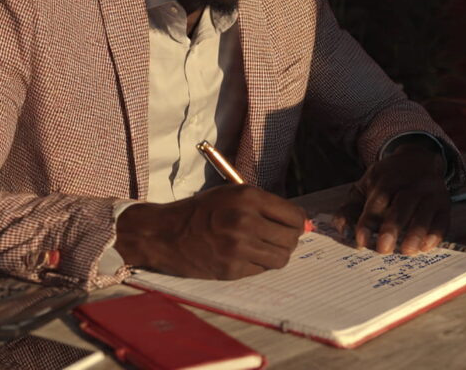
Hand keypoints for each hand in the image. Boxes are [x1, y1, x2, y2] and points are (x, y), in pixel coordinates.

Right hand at [114, 185, 306, 279]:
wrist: (166, 233)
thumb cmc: (201, 211)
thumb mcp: (232, 194)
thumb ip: (265, 205)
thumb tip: (300, 221)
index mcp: (248, 198)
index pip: (295, 216)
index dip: (297, 222)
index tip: (292, 225)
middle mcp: (246, 222)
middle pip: (291, 239)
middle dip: (289, 240)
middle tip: (278, 238)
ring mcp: (239, 248)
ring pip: (281, 258)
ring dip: (276, 254)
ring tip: (263, 248)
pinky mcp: (232, 269)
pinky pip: (261, 270)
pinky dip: (258, 264)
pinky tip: (244, 256)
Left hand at [334, 143, 450, 254]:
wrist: (418, 160)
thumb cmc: (386, 181)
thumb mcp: (365, 187)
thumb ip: (350, 208)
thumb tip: (342, 229)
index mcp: (387, 178)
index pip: (378, 199)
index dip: (369, 220)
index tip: (361, 241)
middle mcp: (411, 183)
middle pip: (402, 204)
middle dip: (393, 227)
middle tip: (383, 249)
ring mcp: (430, 192)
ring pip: (424, 212)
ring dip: (416, 233)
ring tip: (406, 251)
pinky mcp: (444, 204)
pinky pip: (443, 220)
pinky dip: (435, 234)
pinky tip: (426, 247)